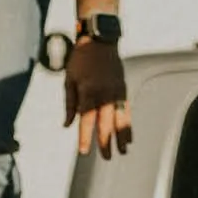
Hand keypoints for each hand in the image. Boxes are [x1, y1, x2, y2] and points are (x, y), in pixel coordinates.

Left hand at [66, 35, 132, 157]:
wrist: (99, 40)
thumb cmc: (80, 60)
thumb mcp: (69, 80)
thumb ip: (70, 104)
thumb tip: (68, 125)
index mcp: (88, 91)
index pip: (86, 120)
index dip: (85, 137)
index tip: (84, 151)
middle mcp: (104, 94)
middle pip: (106, 123)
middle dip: (105, 142)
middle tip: (106, 157)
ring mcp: (116, 92)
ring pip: (120, 119)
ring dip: (121, 137)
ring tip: (122, 152)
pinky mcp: (123, 90)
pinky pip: (127, 111)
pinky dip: (128, 125)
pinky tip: (129, 137)